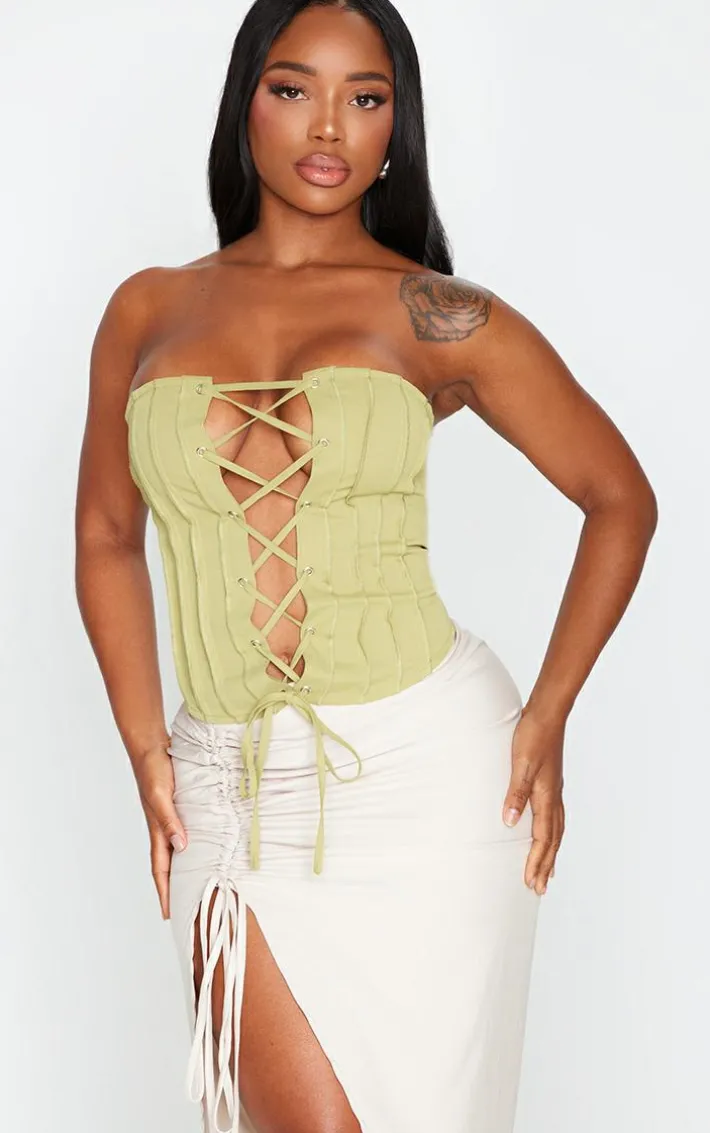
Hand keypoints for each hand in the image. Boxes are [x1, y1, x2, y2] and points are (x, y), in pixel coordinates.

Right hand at [134, 745, 187, 920]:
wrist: (151, 746)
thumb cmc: (153, 770)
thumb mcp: (161, 796)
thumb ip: (170, 820)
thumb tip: (181, 846)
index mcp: (156, 830)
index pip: (160, 869)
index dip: (164, 891)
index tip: (168, 914)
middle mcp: (163, 828)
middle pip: (169, 865)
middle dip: (175, 887)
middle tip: (186, 908)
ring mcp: (170, 819)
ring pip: (177, 850)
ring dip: (185, 868)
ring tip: (197, 885)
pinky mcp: (178, 808)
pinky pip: (185, 832)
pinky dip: (193, 845)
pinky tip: (204, 848)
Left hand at [502, 703, 565, 894]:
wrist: (547, 714)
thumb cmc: (532, 736)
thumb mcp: (519, 765)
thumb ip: (515, 794)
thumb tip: (509, 823)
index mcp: (546, 797)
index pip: (543, 838)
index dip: (537, 862)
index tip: (531, 883)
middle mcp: (553, 797)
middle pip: (553, 840)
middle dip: (546, 865)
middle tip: (540, 889)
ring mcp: (554, 789)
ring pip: (557, 830)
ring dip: (552, 852)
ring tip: (548, 870)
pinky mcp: (551, 781)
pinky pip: (556, 816)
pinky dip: (553, 833)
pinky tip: (548, 832)